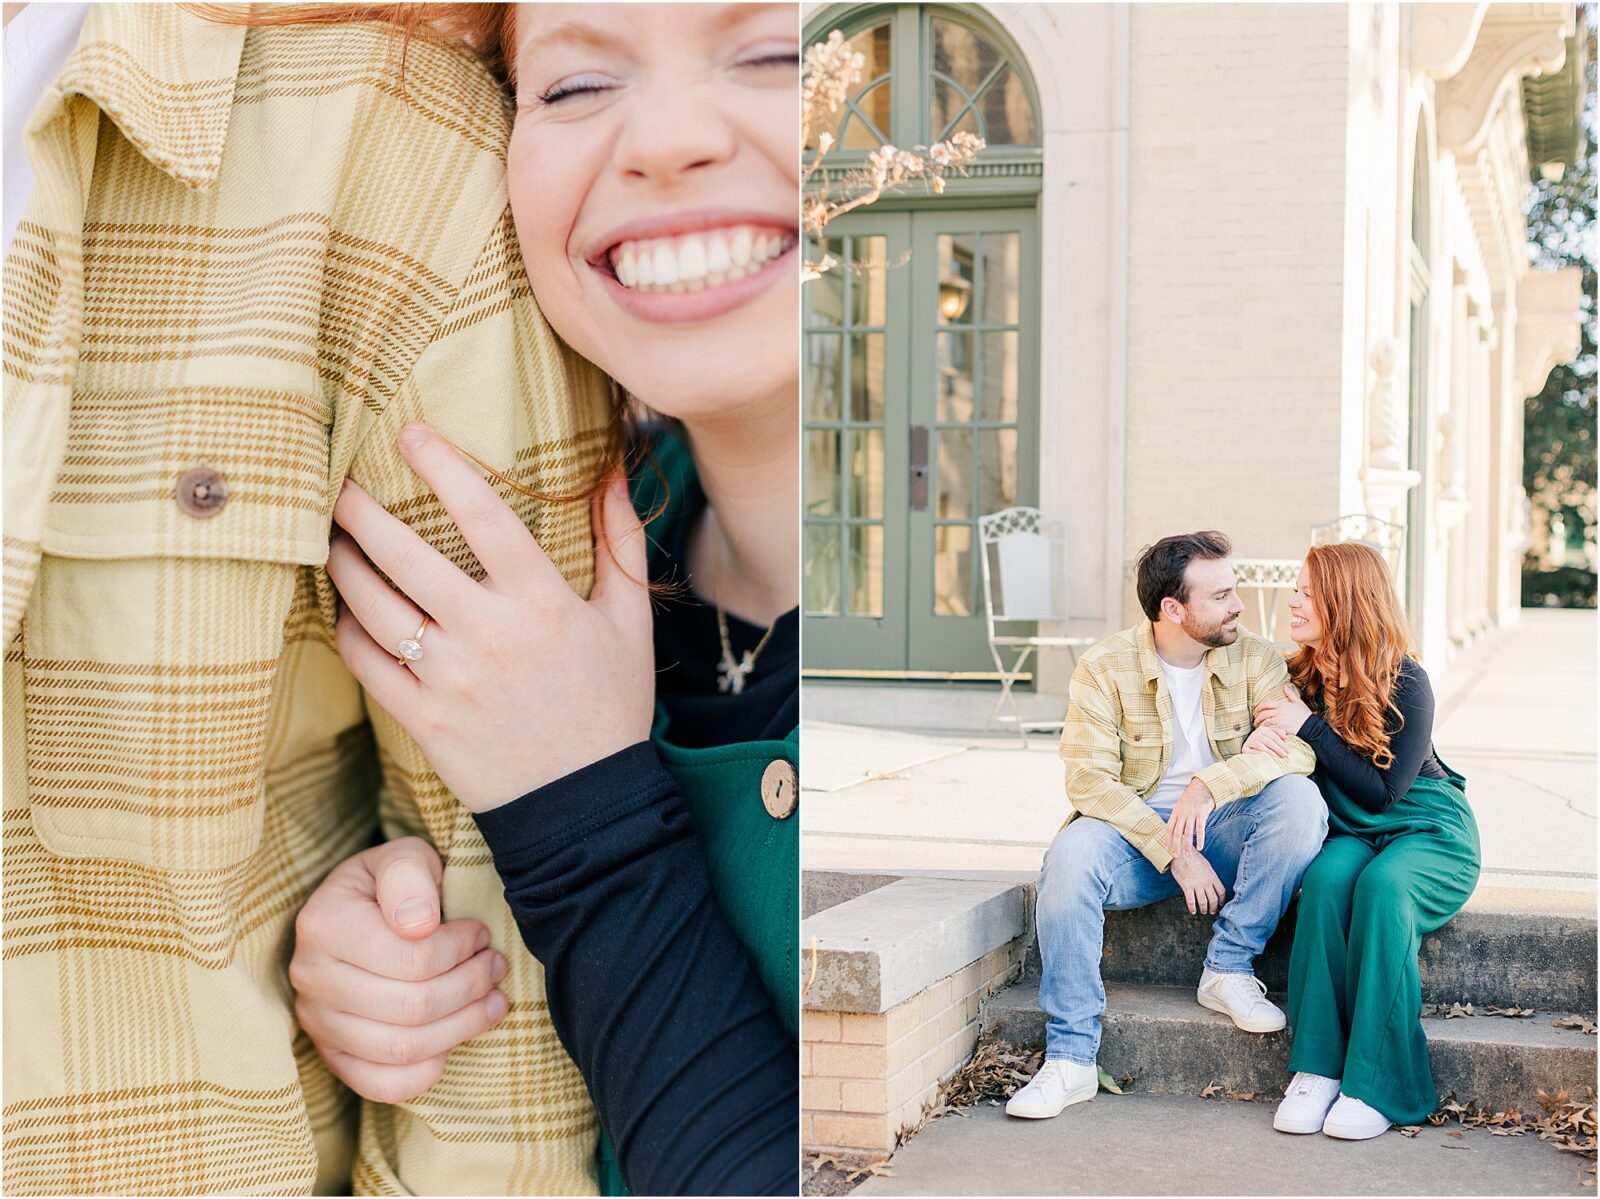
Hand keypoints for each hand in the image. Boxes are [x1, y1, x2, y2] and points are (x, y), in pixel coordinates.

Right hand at [291, 838, 509, 1103]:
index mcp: (323, 923)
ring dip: (462, 1027)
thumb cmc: (394, 884)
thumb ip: (409, 875)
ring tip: (492, 1000)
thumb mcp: (404, 856)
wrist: (364, 910)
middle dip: (470, 987)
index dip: (460, 949)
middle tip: (495, 966)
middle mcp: (310, 977)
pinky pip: (382, 1085)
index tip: (480, 934)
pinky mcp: (331, 1055)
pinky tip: (454, 1039)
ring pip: (402, 1048)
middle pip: (412, 1007)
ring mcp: (317, 1022)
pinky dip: (428, 1070)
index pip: (411, 958)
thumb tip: (418, 924)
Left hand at [328, 422, 654, 810]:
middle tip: (337, 481)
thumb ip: (620, 543)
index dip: (442, 466)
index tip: (409, 433)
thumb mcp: (629, 622)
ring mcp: (450, 678)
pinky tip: (345, 608)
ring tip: (333, 540)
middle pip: (405, 553)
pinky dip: (347, 628)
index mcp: (543, 601)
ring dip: (342, 562)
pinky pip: (366, 661)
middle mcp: (490, 633)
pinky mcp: (423, 719)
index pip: (483, 515)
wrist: (587, 806)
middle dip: (360, 509)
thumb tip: (610, 473)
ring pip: (373, 603)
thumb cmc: (610, 705)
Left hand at [1164, 777, 1214, 856]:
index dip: (1167, 840)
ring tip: (1187, 854)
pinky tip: (1200, 847)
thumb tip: (1177, 832)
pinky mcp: (1201, 815)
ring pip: (1188, 833)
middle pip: (1177, 833)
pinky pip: (1200, 829)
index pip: (1169, 828)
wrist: (1201, 787)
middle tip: (1176, 856)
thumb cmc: (1191, 798)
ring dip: (1187, 845)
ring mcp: (1191, 814)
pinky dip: (1200, 839)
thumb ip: (1178, 818)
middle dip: (1176, 845)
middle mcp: (1182, 814)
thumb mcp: (1180, 806)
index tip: (1166, 849)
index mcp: (1175, 812)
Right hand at [1169, 849, 1225, 915]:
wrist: (1182, 853)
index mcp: (1213, 876)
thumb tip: (1212, 882)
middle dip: (1213, 907)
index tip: (1221, 904)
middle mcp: (1206, 882)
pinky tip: (1192, 911)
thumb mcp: (1207, 865)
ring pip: (1203, 902)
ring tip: (1203, 912)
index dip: (1222, 900)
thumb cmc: (1193, 858)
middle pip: (1213, 899)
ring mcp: (1197, 885)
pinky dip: (1192, 908)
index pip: (1221, 891)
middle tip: (1212, 911)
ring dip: (1203, 909)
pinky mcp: (1187, 887)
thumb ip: (1210, 875)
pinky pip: (1191, 901)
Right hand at [1241, 724, 1289, 757]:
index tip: (1289, 750)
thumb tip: (1284, 735)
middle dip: (1279, 748)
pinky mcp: (1245, 747)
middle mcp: (1256, 733)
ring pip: (1263, 745)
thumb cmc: (1262, 746)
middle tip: (1285, 755)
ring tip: (1279, 756)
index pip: (1274, 736)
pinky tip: (1269, 757)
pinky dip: (1262, 753)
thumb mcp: (1270, 739)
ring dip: (1272, 751)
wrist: (1248, 752)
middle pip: (1270, 741)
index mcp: (1263, 729)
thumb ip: (1278, 735)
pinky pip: (1255, 750)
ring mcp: (1250, 739)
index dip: (1282, 743)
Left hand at [1255, 684, 1312, 735]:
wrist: (1310, 726)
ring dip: (1261, 725)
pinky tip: (1265, 732)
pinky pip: (1270, 729)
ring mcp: (1280, 720)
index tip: (1256, 710)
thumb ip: (1290, 694)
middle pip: (1264, 714)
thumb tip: (1285, 685)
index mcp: (1282, 705)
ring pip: (1266, 722)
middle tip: (1255, 721)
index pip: (1267, 704)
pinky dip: (1266, 730)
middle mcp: (1279, 712)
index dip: (1259, 707)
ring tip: (1259, 727)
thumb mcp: (1298, 702)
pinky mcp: (1281, 728)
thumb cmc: (1305, 714)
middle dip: (1258, 718)